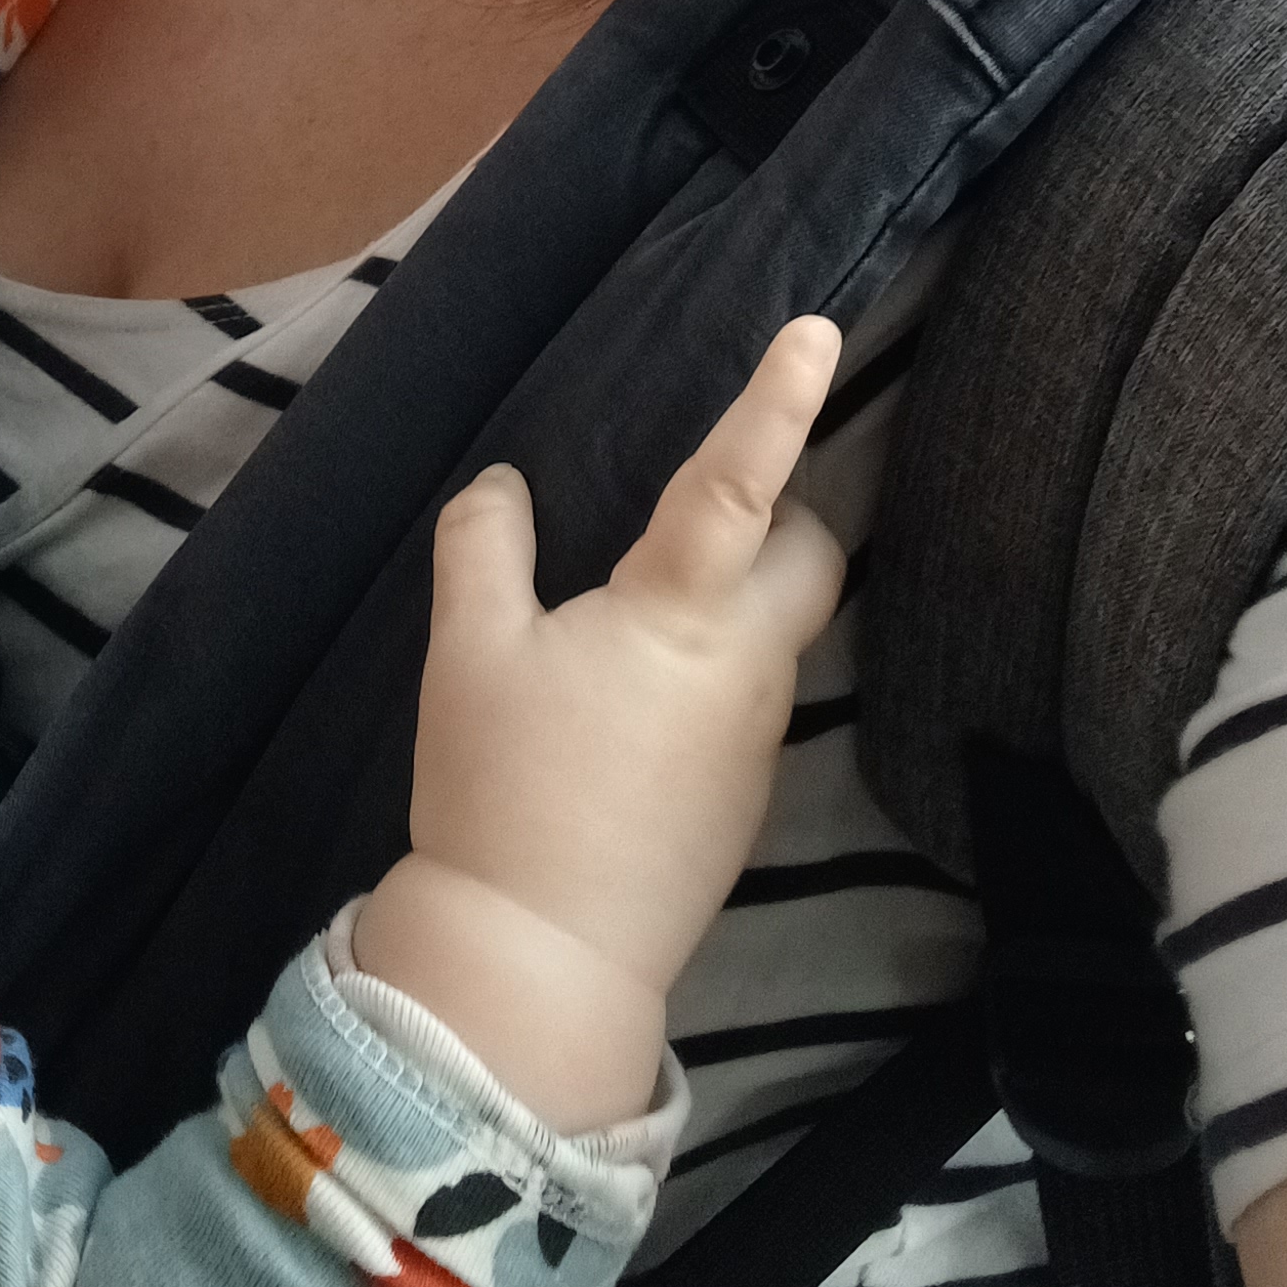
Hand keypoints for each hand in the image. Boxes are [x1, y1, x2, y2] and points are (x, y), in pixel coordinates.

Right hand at [357, 323, 846, 1131]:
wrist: (543, 957)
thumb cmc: (505, 786)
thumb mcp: (468, 652)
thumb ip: (483, 547)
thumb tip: (506, 489)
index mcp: (678, 613)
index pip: (740, 482)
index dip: (777, 400)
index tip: (818, 329)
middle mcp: (744, 667)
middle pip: (810, 559)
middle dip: (783, 515)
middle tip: (695, 509)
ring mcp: (756, 739)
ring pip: (776, 634)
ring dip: (734, 601)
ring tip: (629, 623)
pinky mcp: (742, 799)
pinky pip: (746, 700)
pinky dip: (708, 672)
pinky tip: (628, 710)